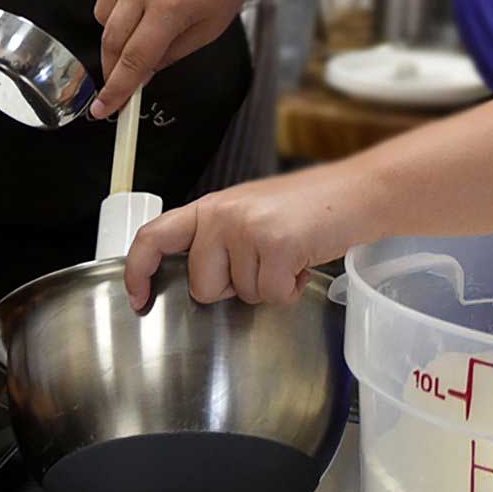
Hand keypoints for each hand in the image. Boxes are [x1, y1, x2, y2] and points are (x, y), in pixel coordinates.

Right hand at [92, 0, 264, 117]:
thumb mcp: (209, 29)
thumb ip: (169, 55)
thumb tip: (137, 74)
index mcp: (171, 5)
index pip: (132, 59)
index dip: (116, 89)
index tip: (103, 109)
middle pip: (110, 37)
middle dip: (112, 63)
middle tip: (118, 75)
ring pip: (101, 9)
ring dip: (116, 24)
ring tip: (148, 13)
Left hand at [122, 162, 382, 310]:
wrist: (354, 193)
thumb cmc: (305, 209)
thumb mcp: (250, 215)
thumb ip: (219, 240)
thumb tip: (201, 283)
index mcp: (209, 207)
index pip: (154, 236)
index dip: (138, 270)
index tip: (138, 298)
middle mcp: (221, 215)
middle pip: (202, 285)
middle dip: (234, 288)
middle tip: (263, 262)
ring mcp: (246, 228)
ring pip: (241, 294)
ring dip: (268, 286)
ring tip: (288, 255)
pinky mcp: (275, 245)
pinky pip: (271, 295)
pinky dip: (289, 289)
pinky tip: (301, 261)